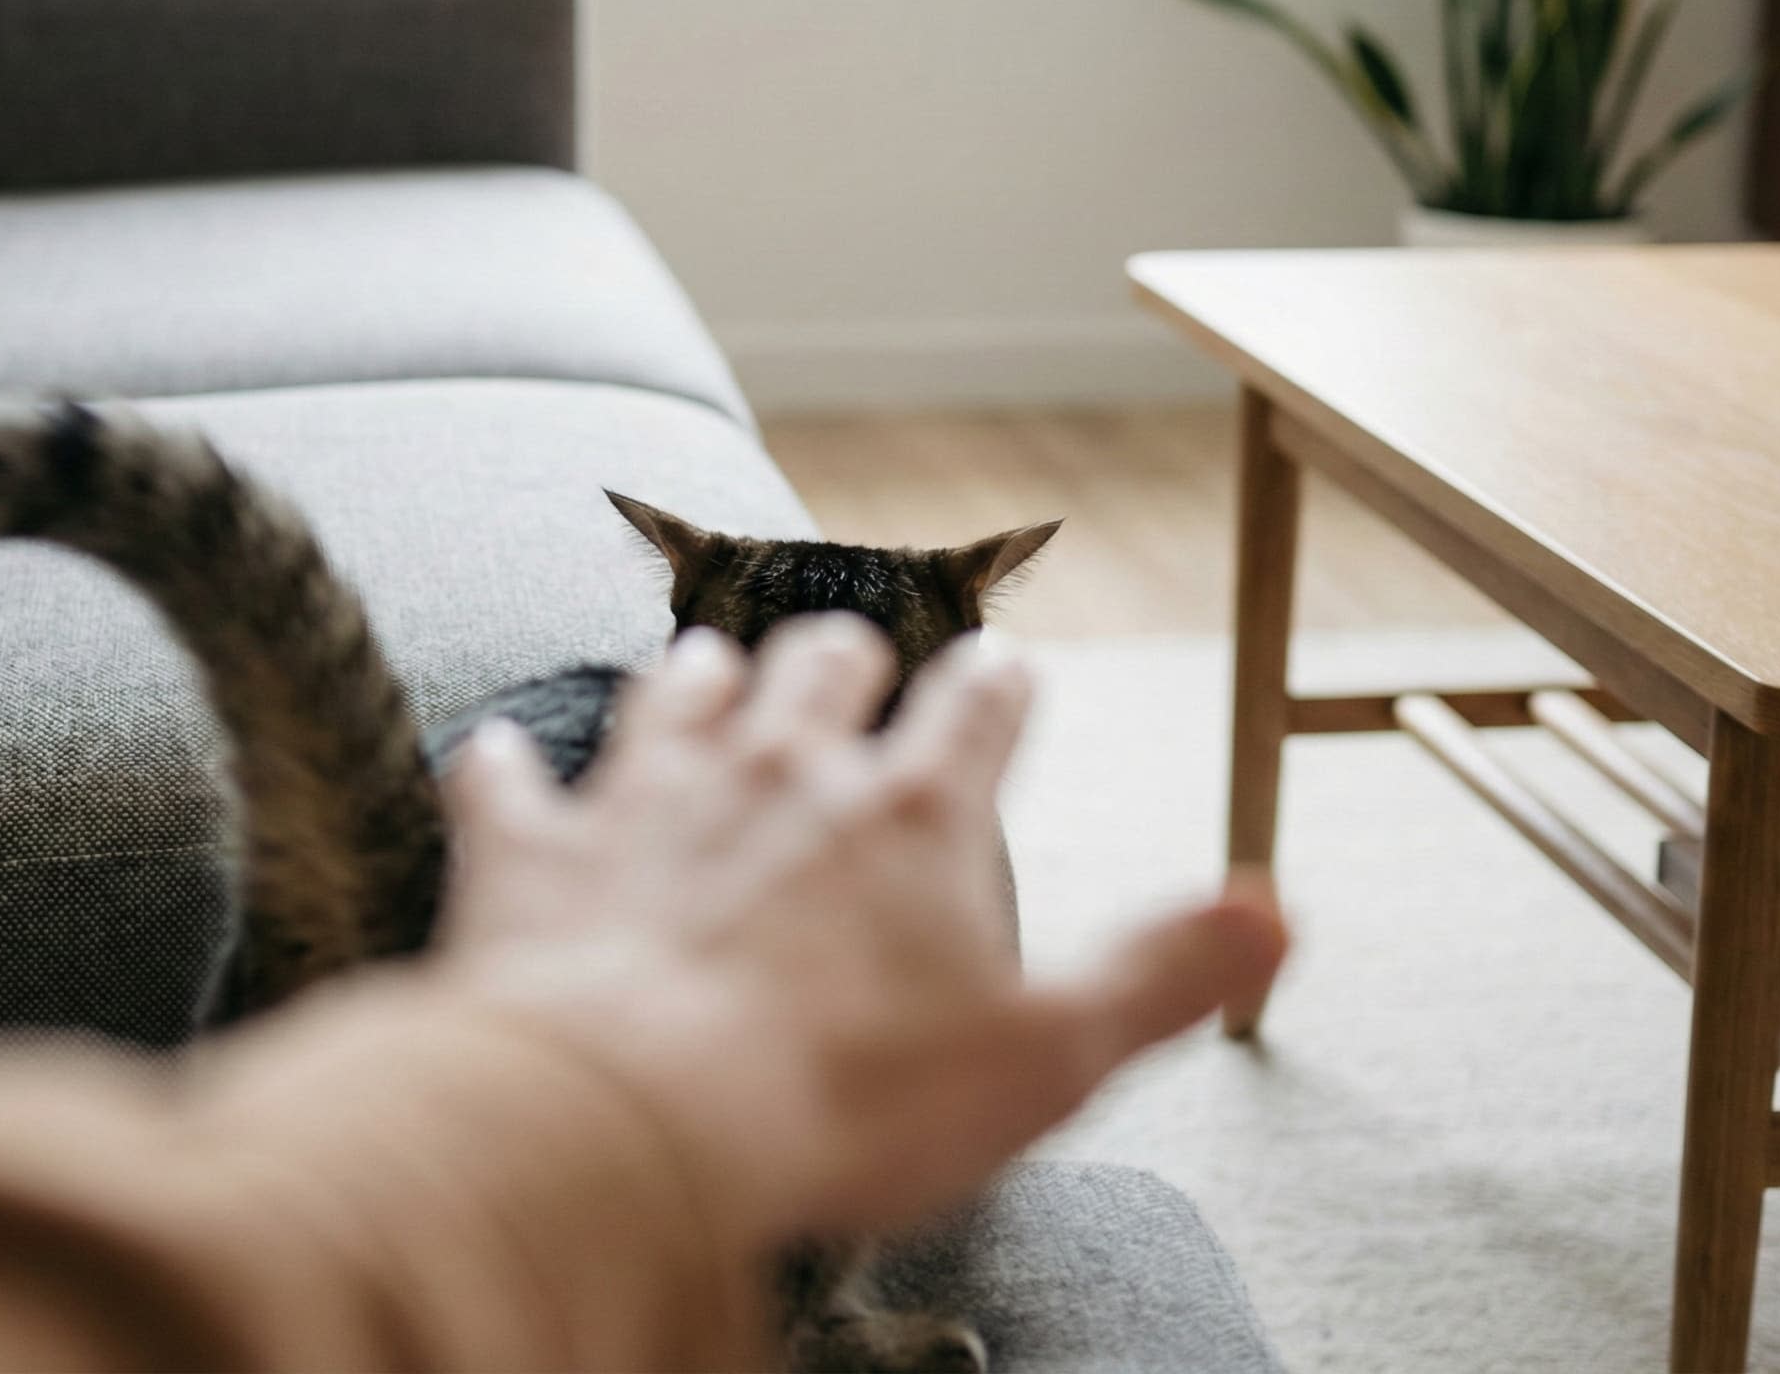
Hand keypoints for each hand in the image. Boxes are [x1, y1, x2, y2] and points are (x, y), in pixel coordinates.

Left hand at [438, 617, 1285, 1238]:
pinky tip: (504, 761)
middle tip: (847, 670)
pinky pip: (508, 777)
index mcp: (913, 812)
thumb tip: (1275, 913)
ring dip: (694, 681)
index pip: (977, 707)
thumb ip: (1161, 973)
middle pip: (821, 664)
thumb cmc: (849, 1096)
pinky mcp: (534, 849)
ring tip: (702, 674)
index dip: (996, 686)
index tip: (1002, 673)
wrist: (636, 1118)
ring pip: (676, 687)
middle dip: (842, 661)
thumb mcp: (1050, 1053)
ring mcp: (648, 794)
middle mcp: (781, 768)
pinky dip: (509, 770)